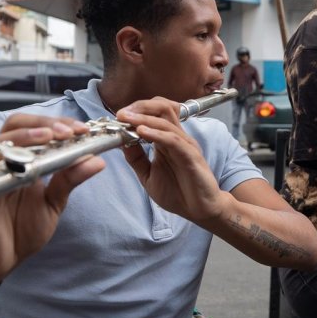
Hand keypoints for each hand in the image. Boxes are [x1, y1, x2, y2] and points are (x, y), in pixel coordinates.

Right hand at [0, 115, 103, 290]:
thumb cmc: (21, 230)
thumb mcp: (52, 204)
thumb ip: (69, 180)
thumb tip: (97, 160)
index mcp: (22, 160)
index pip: (35, 128)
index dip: (57, 123)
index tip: (82, 129)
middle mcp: (2, 162)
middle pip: (14, 125)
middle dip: (42, 124)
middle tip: (67, 132)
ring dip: (24, 137)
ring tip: (49, 138)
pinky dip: (4, 169)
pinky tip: (24, 169)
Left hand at [117, 97, 230, 224]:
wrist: (199, 210)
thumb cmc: (178, 192)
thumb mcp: (148, 175)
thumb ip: (136, 158)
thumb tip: (121, 141)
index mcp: (167, 140)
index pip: (154, 113)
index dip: (136, 111)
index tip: (117, 116)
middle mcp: (177, 137)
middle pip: (162, 108)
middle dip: (139, 107)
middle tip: (121, 113)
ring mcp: (185, 145)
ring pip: (166, 121)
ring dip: (144, 118)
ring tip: (126, 119)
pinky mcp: (191, 156)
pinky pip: (173, 140)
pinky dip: (156, 134)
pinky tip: (141, 132)